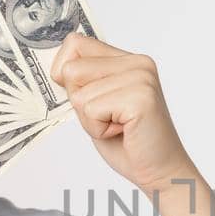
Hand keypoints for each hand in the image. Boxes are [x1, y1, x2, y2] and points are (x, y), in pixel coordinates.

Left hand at [49, 32, 196, 193]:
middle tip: (109, 118)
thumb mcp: (97, 102)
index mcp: (128, 59)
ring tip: (117, 126)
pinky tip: (123, 132)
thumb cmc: (128, 141)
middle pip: (72, 69)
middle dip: (80, 102)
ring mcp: (141, 78)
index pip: (74, 43)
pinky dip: (98, 129)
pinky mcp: (140, 97)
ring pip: (79, 94)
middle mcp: (137, 62)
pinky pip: (91, 109)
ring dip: (90, 120)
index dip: (66, 73)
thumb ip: (81, 80)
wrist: (160, 171)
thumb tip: (54, 68)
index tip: (88, 97)